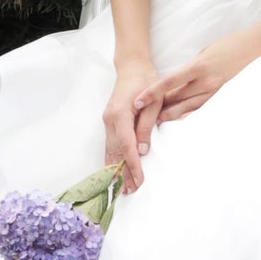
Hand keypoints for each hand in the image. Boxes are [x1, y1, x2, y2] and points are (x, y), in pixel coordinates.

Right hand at [103, 55, 159, 191]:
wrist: (132, 67)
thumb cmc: (146, 81)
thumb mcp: (153, 103)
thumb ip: (147, 126)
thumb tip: (143, 151)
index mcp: (120, 115)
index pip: (127, 146)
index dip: (133, 165)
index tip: (139, 180)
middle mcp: (110, 120)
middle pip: (116, 153)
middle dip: (124, 173)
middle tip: (131, 192)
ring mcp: (107, 122)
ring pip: (110, 151)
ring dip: (117, 170)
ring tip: (124, 188)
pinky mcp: (109, 123)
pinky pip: (109, 146)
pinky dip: (113, 161)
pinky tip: (114, 173)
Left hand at [137, 29, 260, 127]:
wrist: (255, 47)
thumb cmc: (229, 45)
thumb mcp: (204, 52)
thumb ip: (190, 68)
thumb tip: (178, 80)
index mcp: (199, 67)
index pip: (169, 82)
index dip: (152, 93)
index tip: (138, 101)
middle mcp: (206, 82)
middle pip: (176, 98)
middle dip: (158, 107)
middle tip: (141, 115)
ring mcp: (215, 91)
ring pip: (187, 107)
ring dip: (170, 114)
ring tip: (155, 121)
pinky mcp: (221, 95)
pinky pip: (201, 108)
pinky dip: (188, 114)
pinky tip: (178, 119)